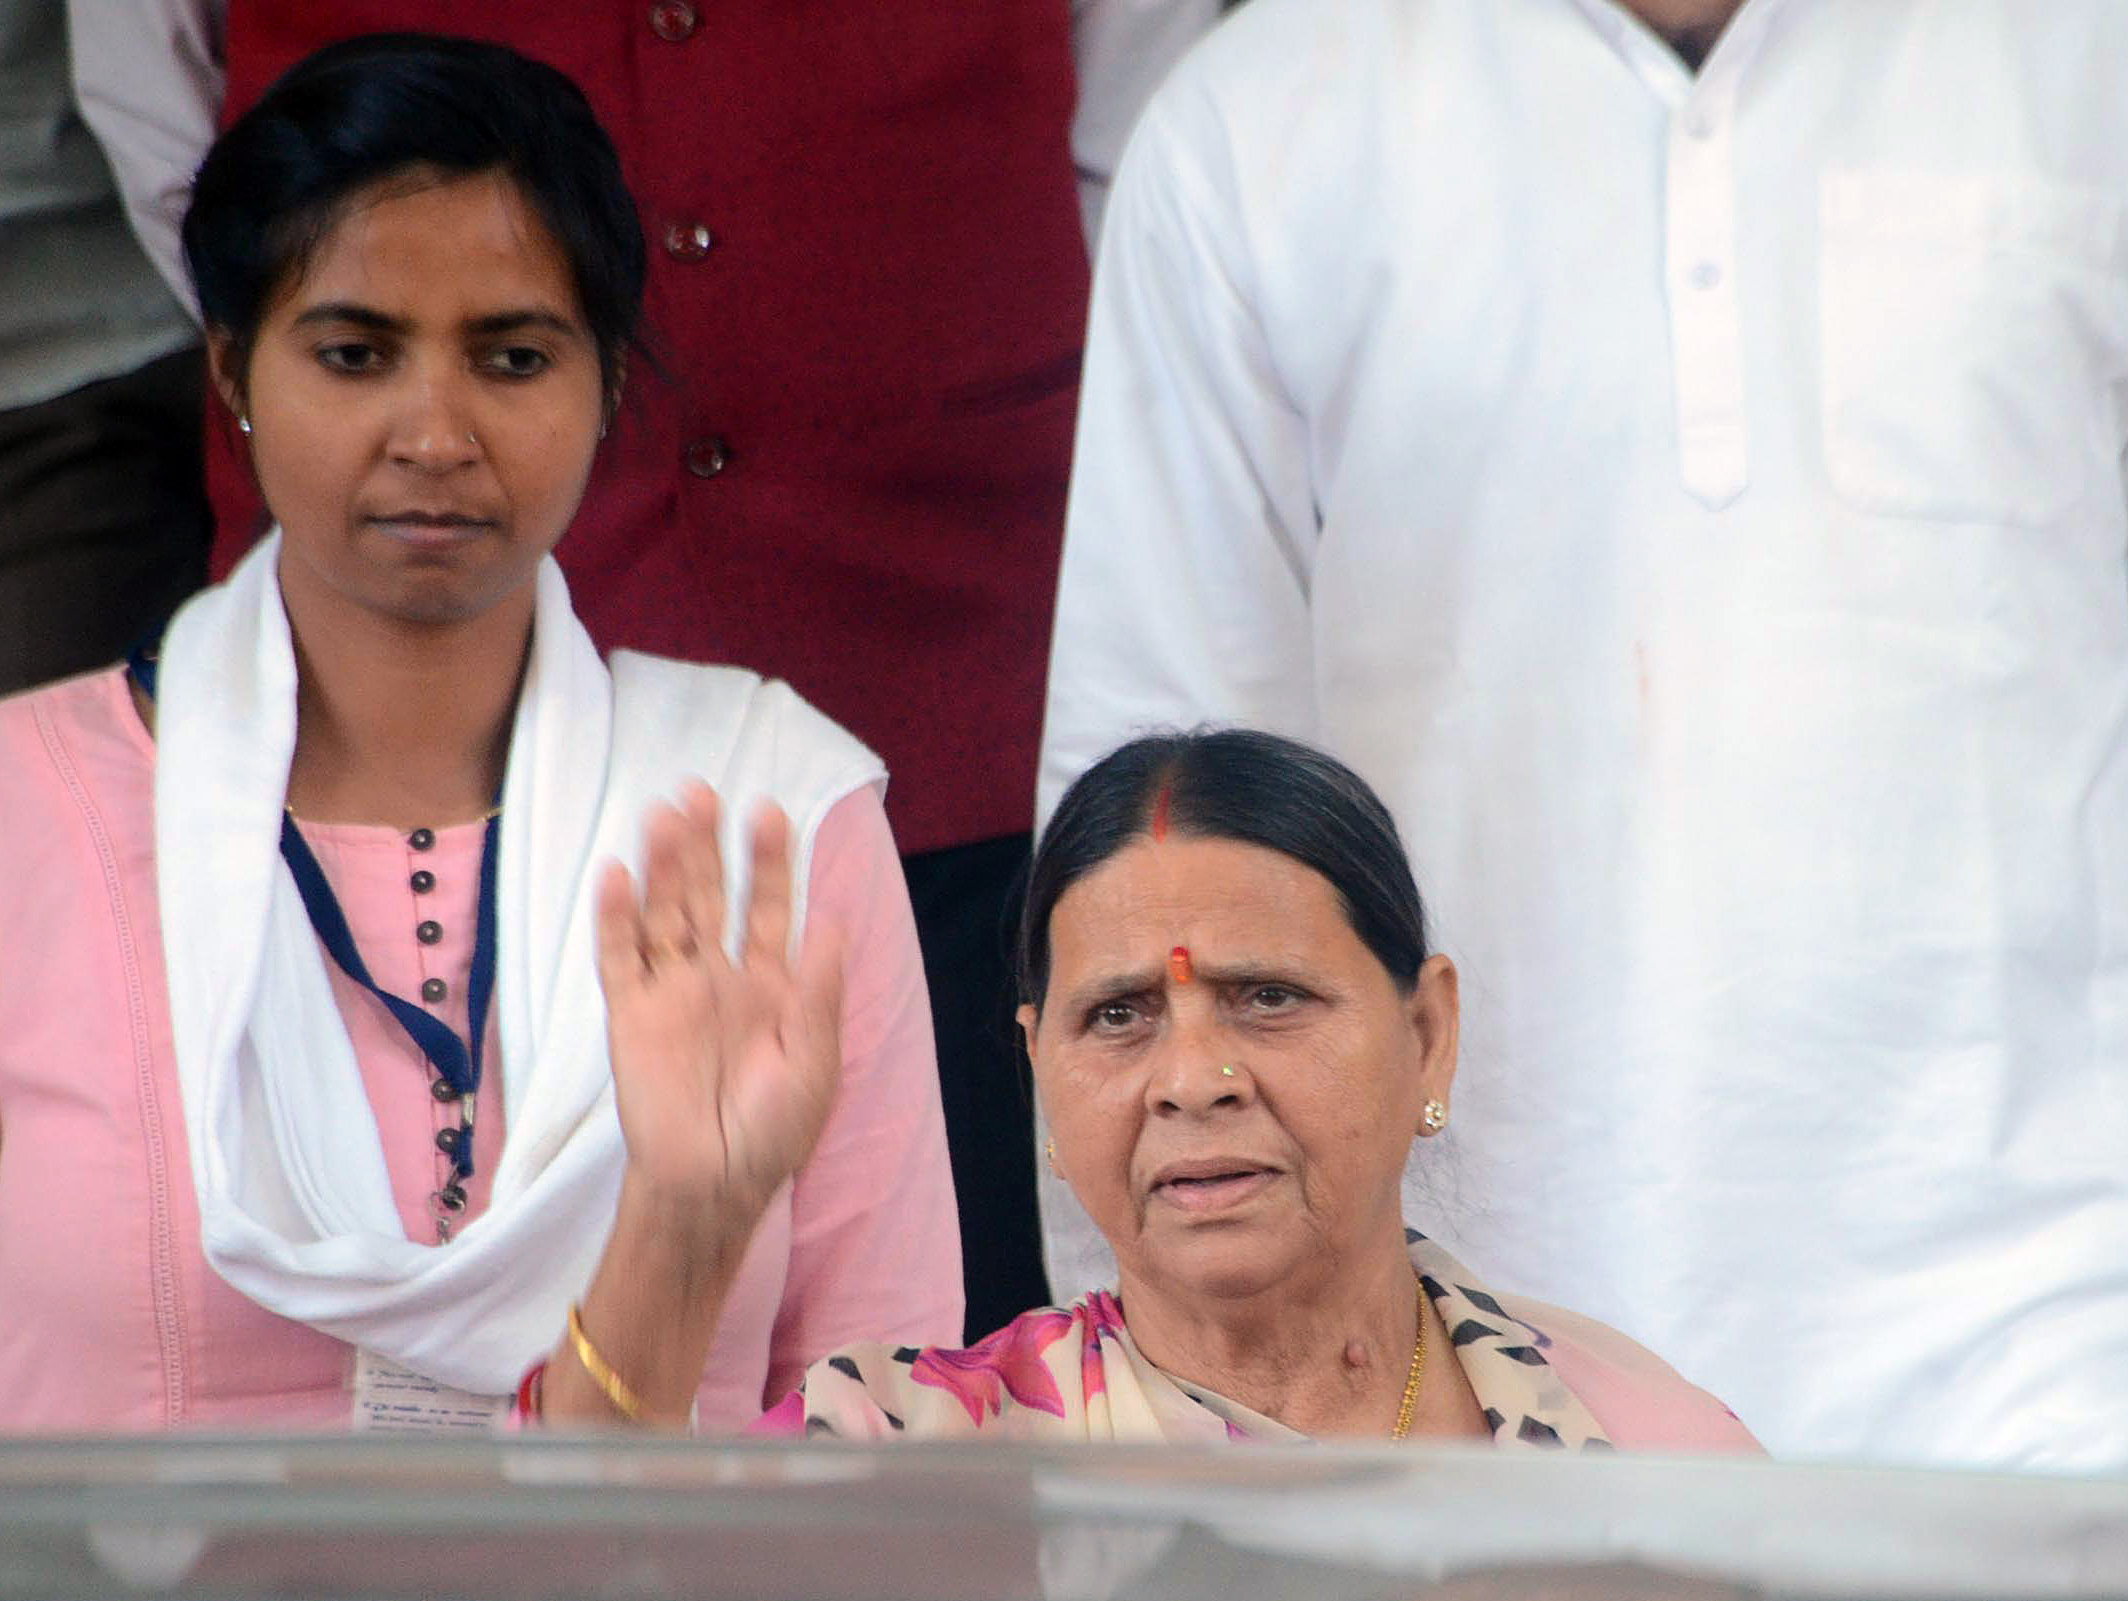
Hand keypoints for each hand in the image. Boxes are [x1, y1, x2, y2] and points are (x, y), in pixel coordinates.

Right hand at [595, 781, 843, 1223]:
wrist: (716, 1183)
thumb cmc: (775, 1127)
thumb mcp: (814, 1059)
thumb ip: (818, 989)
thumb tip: (834, 918)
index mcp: (772, 982)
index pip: (771, 906)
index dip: (771, 861)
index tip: (770, 810)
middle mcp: (720, 974)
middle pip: (712, 896)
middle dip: (709, 845)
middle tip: (702, 790)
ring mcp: (673, 991)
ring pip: (665, 914)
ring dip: (663, 866)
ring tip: (663, 813)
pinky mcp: (631, 1016)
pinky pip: (620, 959)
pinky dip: (615, 917)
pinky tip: (616, 873)